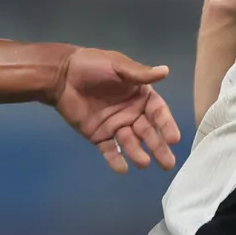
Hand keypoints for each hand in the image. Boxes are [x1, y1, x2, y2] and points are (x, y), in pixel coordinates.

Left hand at [55, 49, 180, 172]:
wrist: (61, 74)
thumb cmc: (92, 65)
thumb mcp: (118, 65)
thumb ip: (140, 73)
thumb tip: (166, 71)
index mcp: (140, 96)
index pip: (158, 113)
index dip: (166, 125)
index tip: (174, 139)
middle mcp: (131, 113)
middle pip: (148, 132)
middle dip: (158, 147)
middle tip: (168, 163)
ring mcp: (115, 126)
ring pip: (130, 143)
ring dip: (137, 153)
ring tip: (143, 163)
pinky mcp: (98, 136)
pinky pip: (109, 149)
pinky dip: (115, 159)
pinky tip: (122, 169)